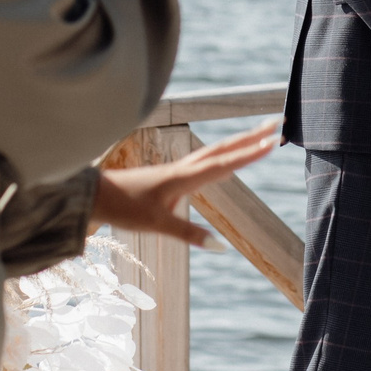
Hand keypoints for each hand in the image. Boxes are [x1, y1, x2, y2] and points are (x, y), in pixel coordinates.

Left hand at [91, 123, 279, 247]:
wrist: (94, 195)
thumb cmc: (124, 208)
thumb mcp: (158, 224)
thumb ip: (190, 234)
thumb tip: (221, 247)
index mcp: (185, 177)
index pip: (226, 162)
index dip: (251, 152)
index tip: (273, 140)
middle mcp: (185, 168)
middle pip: (224, 149)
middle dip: (251, 137)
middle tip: (276, 124)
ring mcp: (178, 169)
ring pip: (215, 151)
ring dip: (238, 143)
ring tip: (259, 135)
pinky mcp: (171, 174)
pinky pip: (205, 160)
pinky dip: (222, 154)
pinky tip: (225, 158)